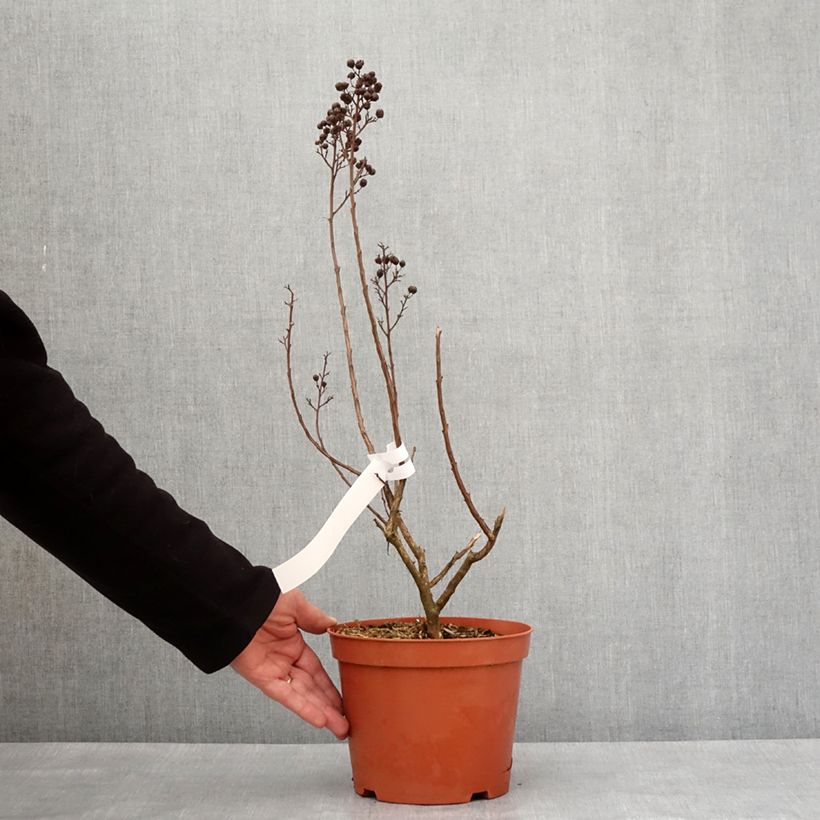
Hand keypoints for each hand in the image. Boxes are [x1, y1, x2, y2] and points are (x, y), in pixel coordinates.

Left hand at [230, 589, 347, 739]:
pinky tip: (319, 719)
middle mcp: (284, 661)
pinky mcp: (262, 677)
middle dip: (330, 707)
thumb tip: (333, 623)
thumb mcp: (295, 605)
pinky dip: (302, 707)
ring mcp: (274, 670)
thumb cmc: (263, 598)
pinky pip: (285, 695)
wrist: (237, 603)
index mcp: (293, 644)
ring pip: (302, 696)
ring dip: (321, 713)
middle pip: (312, 689)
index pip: (317, 672)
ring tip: (340, 729)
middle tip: (347, 724)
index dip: (331, 687)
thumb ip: (314, 618)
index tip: (345, 700)